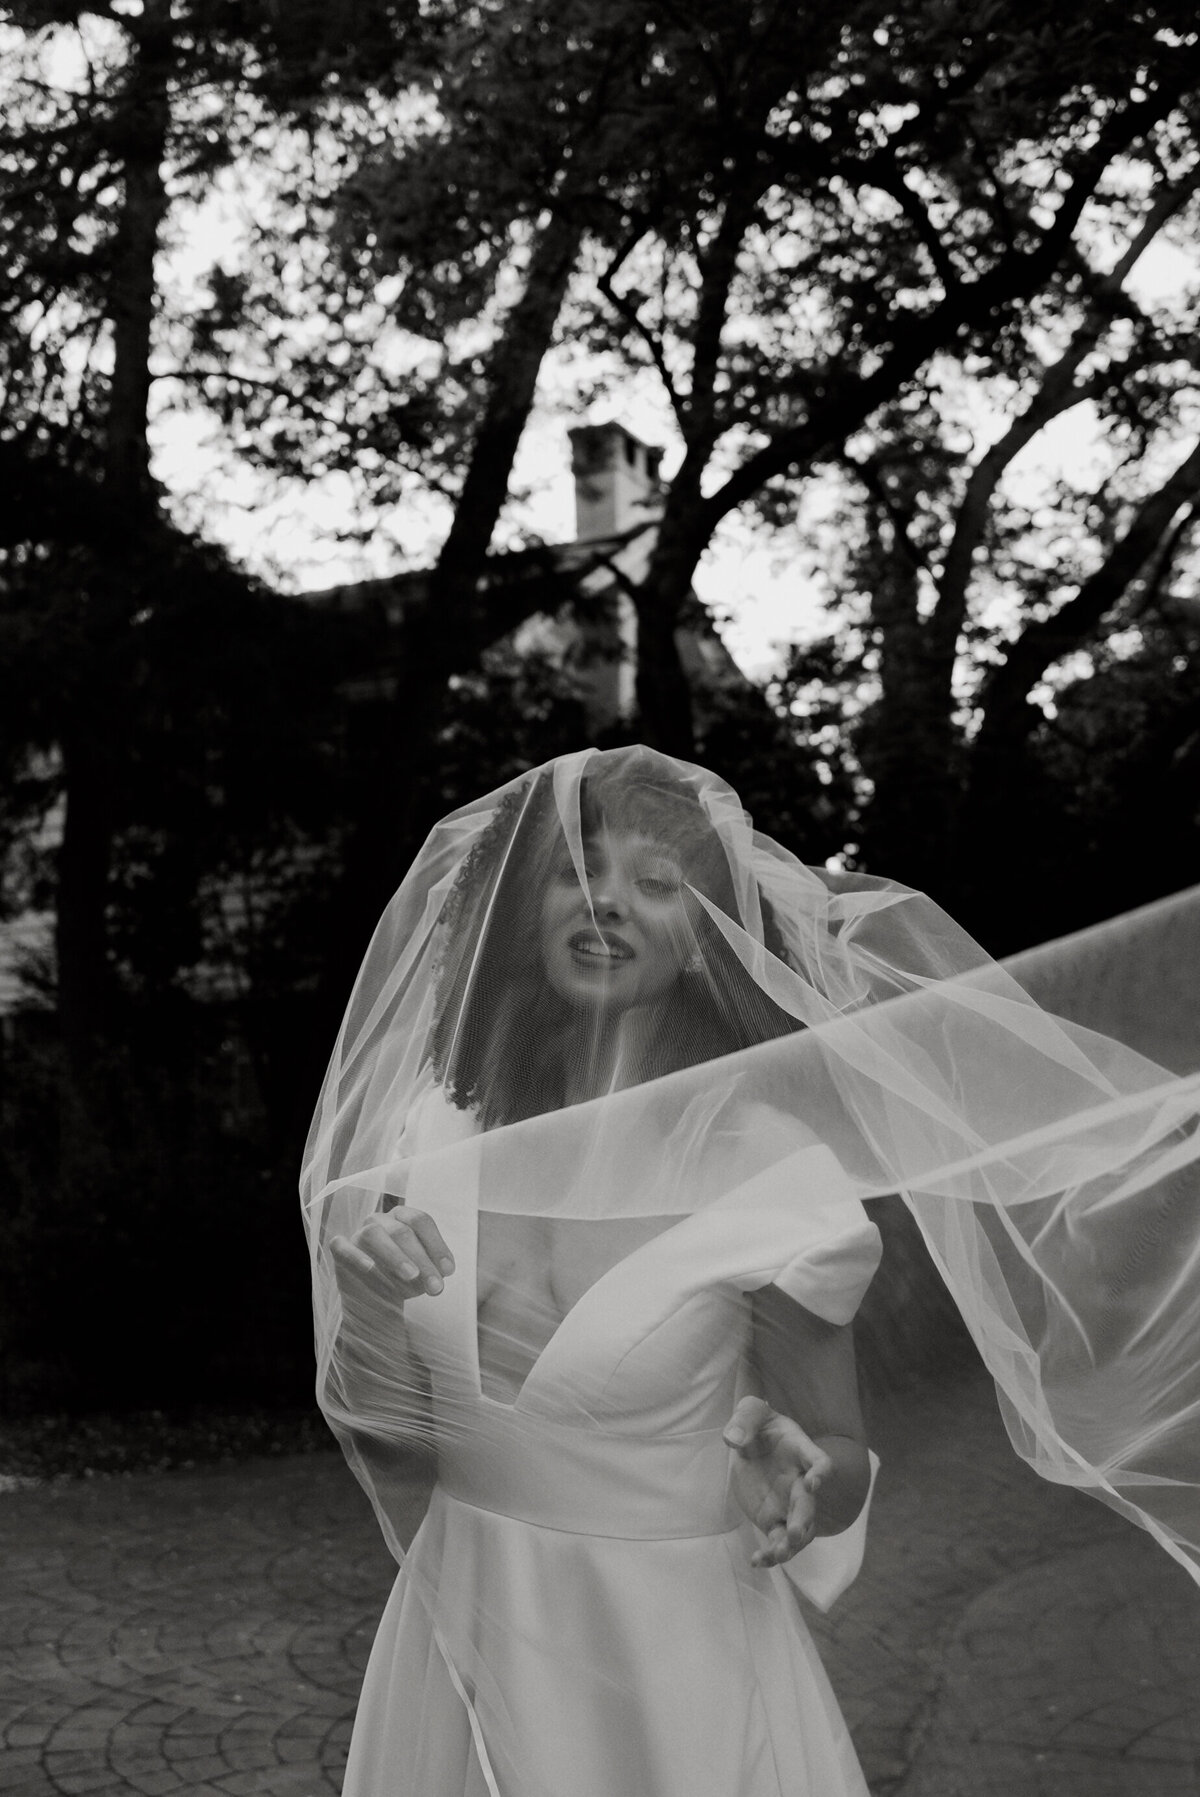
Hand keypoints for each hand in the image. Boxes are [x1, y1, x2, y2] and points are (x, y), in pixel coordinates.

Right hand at [329, 1206, 454, 1301]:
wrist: (375, 1300)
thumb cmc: (403, 1279)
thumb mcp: (423, 1276)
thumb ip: (433, 1271)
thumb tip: (443, 1272)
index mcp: (403, 1217)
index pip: (421, 1221)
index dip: (437, 1245)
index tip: (448, 1271)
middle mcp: (380, 1220)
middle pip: (402, 1231)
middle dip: (422, 1259)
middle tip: (435, 1286)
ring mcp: (358, 1233)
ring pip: (374, 1234)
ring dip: (394, 1255)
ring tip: (411, 1276)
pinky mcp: (340, 1250)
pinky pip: (342, 1246)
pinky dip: (356, 1255)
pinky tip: (370, 1268)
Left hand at [723, 1395, 833, 1567]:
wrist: (752, 1443)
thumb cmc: (757, 1423)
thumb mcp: (750, 1411)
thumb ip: (743, 1422)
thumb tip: (731, 1440)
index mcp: (801, 1452)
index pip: (820, 1462)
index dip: (821, 1473)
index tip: (814, 1482)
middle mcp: (800, 1482)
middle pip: (809, 1504)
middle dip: (804, 1520)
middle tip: (795, 1534)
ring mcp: (789, 1504)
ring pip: (799, 1531)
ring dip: (792, 1545)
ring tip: (777, 1555)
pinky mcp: (773, 1519)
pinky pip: (777, 1541)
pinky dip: (769, 1554)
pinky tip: (756, 1561)